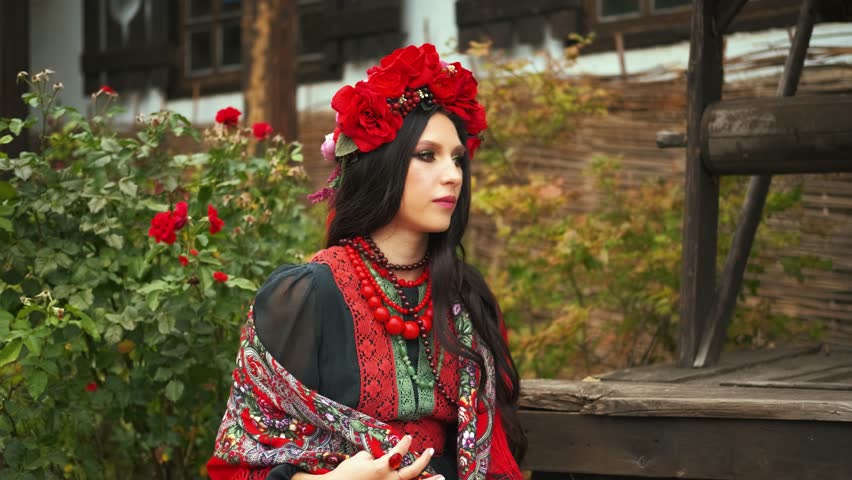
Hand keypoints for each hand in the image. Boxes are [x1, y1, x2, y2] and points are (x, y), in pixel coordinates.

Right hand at [322, 435, 442, 479]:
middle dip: (423, 461)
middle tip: (430, 451)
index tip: (408, 438)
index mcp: (382, 468)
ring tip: (441, 477)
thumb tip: (382, 457)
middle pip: (412, 471)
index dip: (404, 444)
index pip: (398, 452)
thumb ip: (374, 456)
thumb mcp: (359, 459)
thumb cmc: (345, 474)